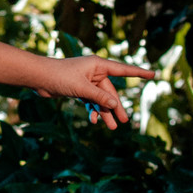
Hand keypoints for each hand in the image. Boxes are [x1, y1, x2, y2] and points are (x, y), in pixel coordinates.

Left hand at [34, 54, 155, 125]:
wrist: (39, 78)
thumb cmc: (59, 77)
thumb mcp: (82, 88)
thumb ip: (99, 97)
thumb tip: (114, 104)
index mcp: (98, 65)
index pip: (123, 70)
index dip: (139, 73)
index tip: (153, 74)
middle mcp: (95, 72)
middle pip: (110, 92)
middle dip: (115, 107)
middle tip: (123, 122)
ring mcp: (87, 81)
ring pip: (101, 99)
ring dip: (104, 112)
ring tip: (111, 127)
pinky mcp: (79, 89)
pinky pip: (91, 101)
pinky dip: (93, 110)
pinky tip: (93, 121)